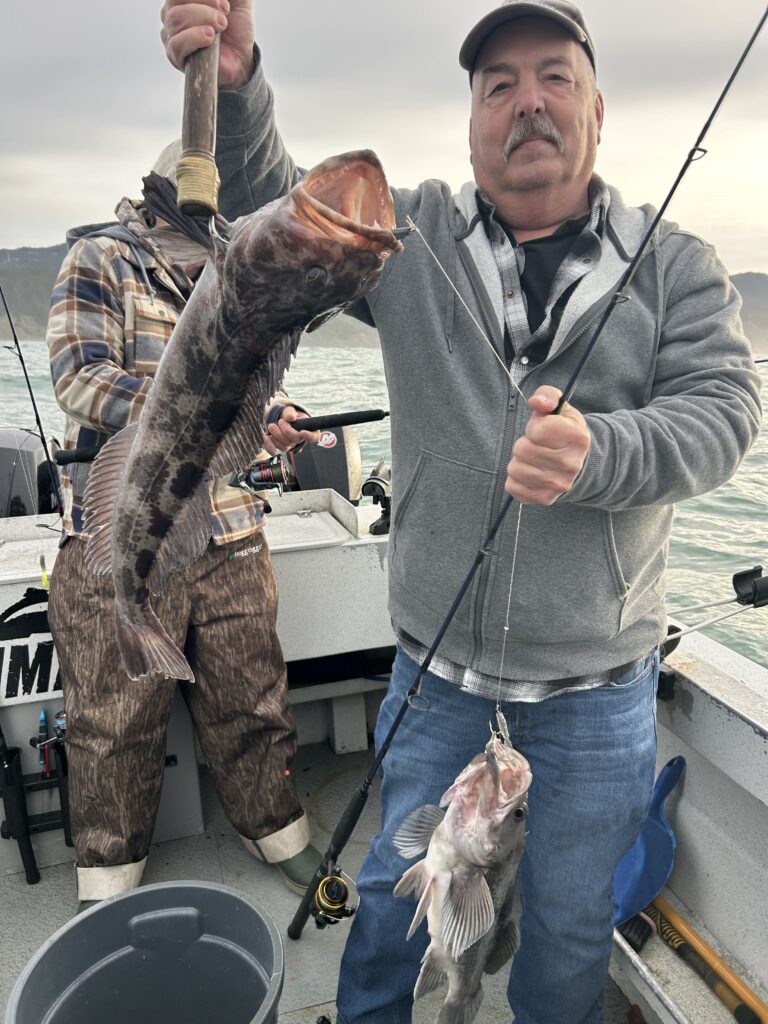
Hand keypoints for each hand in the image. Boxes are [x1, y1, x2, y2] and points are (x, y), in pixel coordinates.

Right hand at [161, 0, 254, 89]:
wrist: (241, 57)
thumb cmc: (235, 27)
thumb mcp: (237, 1)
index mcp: (182, 0)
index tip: (225, 5)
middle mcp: (172, 14)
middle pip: (175, 2)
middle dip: (204, 7)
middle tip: (223, 19)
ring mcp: (171, 35)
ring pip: (175, 19)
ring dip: (203, 20)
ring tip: (221, 27)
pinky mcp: (175, 57)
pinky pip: (176, 44)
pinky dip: (194, 37)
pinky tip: (210, 38)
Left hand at [262, 407, 321, 456]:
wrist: (277, 416)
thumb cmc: (286, 412)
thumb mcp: (289, 409)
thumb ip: (289, 412)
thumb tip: (290, 417)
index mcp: (307, 428)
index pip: (314, 437)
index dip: (310, 436)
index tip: (302, 432)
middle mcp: (300, 438)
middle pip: (296, 440)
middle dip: (287, 431)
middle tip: (280, 421)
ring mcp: (290, 444)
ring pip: (284, 446)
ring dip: (276, 436)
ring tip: (271, 426)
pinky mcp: (279, 447)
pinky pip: (274, 450)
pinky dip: (269, 444)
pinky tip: (266, 436)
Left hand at [504, 386, 589, 504]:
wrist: (578, 463)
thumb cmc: (563, 431)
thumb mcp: (560, 408)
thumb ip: (547, 396)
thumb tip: (536, 402)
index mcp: (577, 438)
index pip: (537, 430)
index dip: (534, 427)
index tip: (543, 430)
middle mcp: (571, 464)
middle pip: (522, 449)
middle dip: (525, 443)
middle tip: (537, 445)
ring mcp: (558, 484)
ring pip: (514, 469)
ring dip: (519, 461)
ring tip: (533, 459)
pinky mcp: (545, 498)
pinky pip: (512, 487)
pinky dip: (516, 478)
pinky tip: (530, 472)